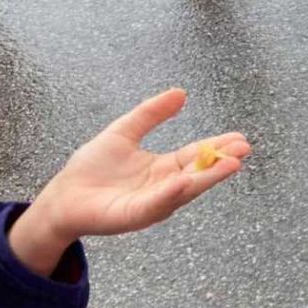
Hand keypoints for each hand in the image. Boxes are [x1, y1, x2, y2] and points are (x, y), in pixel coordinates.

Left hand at [10, 88, 251, 274]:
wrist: (63, 195)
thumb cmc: (91, 168)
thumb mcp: (124, 132)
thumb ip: (151, 114)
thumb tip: (181, 93)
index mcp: (164, 169)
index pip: (196, 156)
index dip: (217, 147)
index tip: (240, 138)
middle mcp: (165, 188)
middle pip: (199, 173)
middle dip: (222, 162)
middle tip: (244, 149)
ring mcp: (153, 203)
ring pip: (186, 190)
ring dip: (208, 178)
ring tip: (230, 164)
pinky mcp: (134, 215)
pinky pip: (156, 203)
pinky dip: (171, 192)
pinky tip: (183, 181)